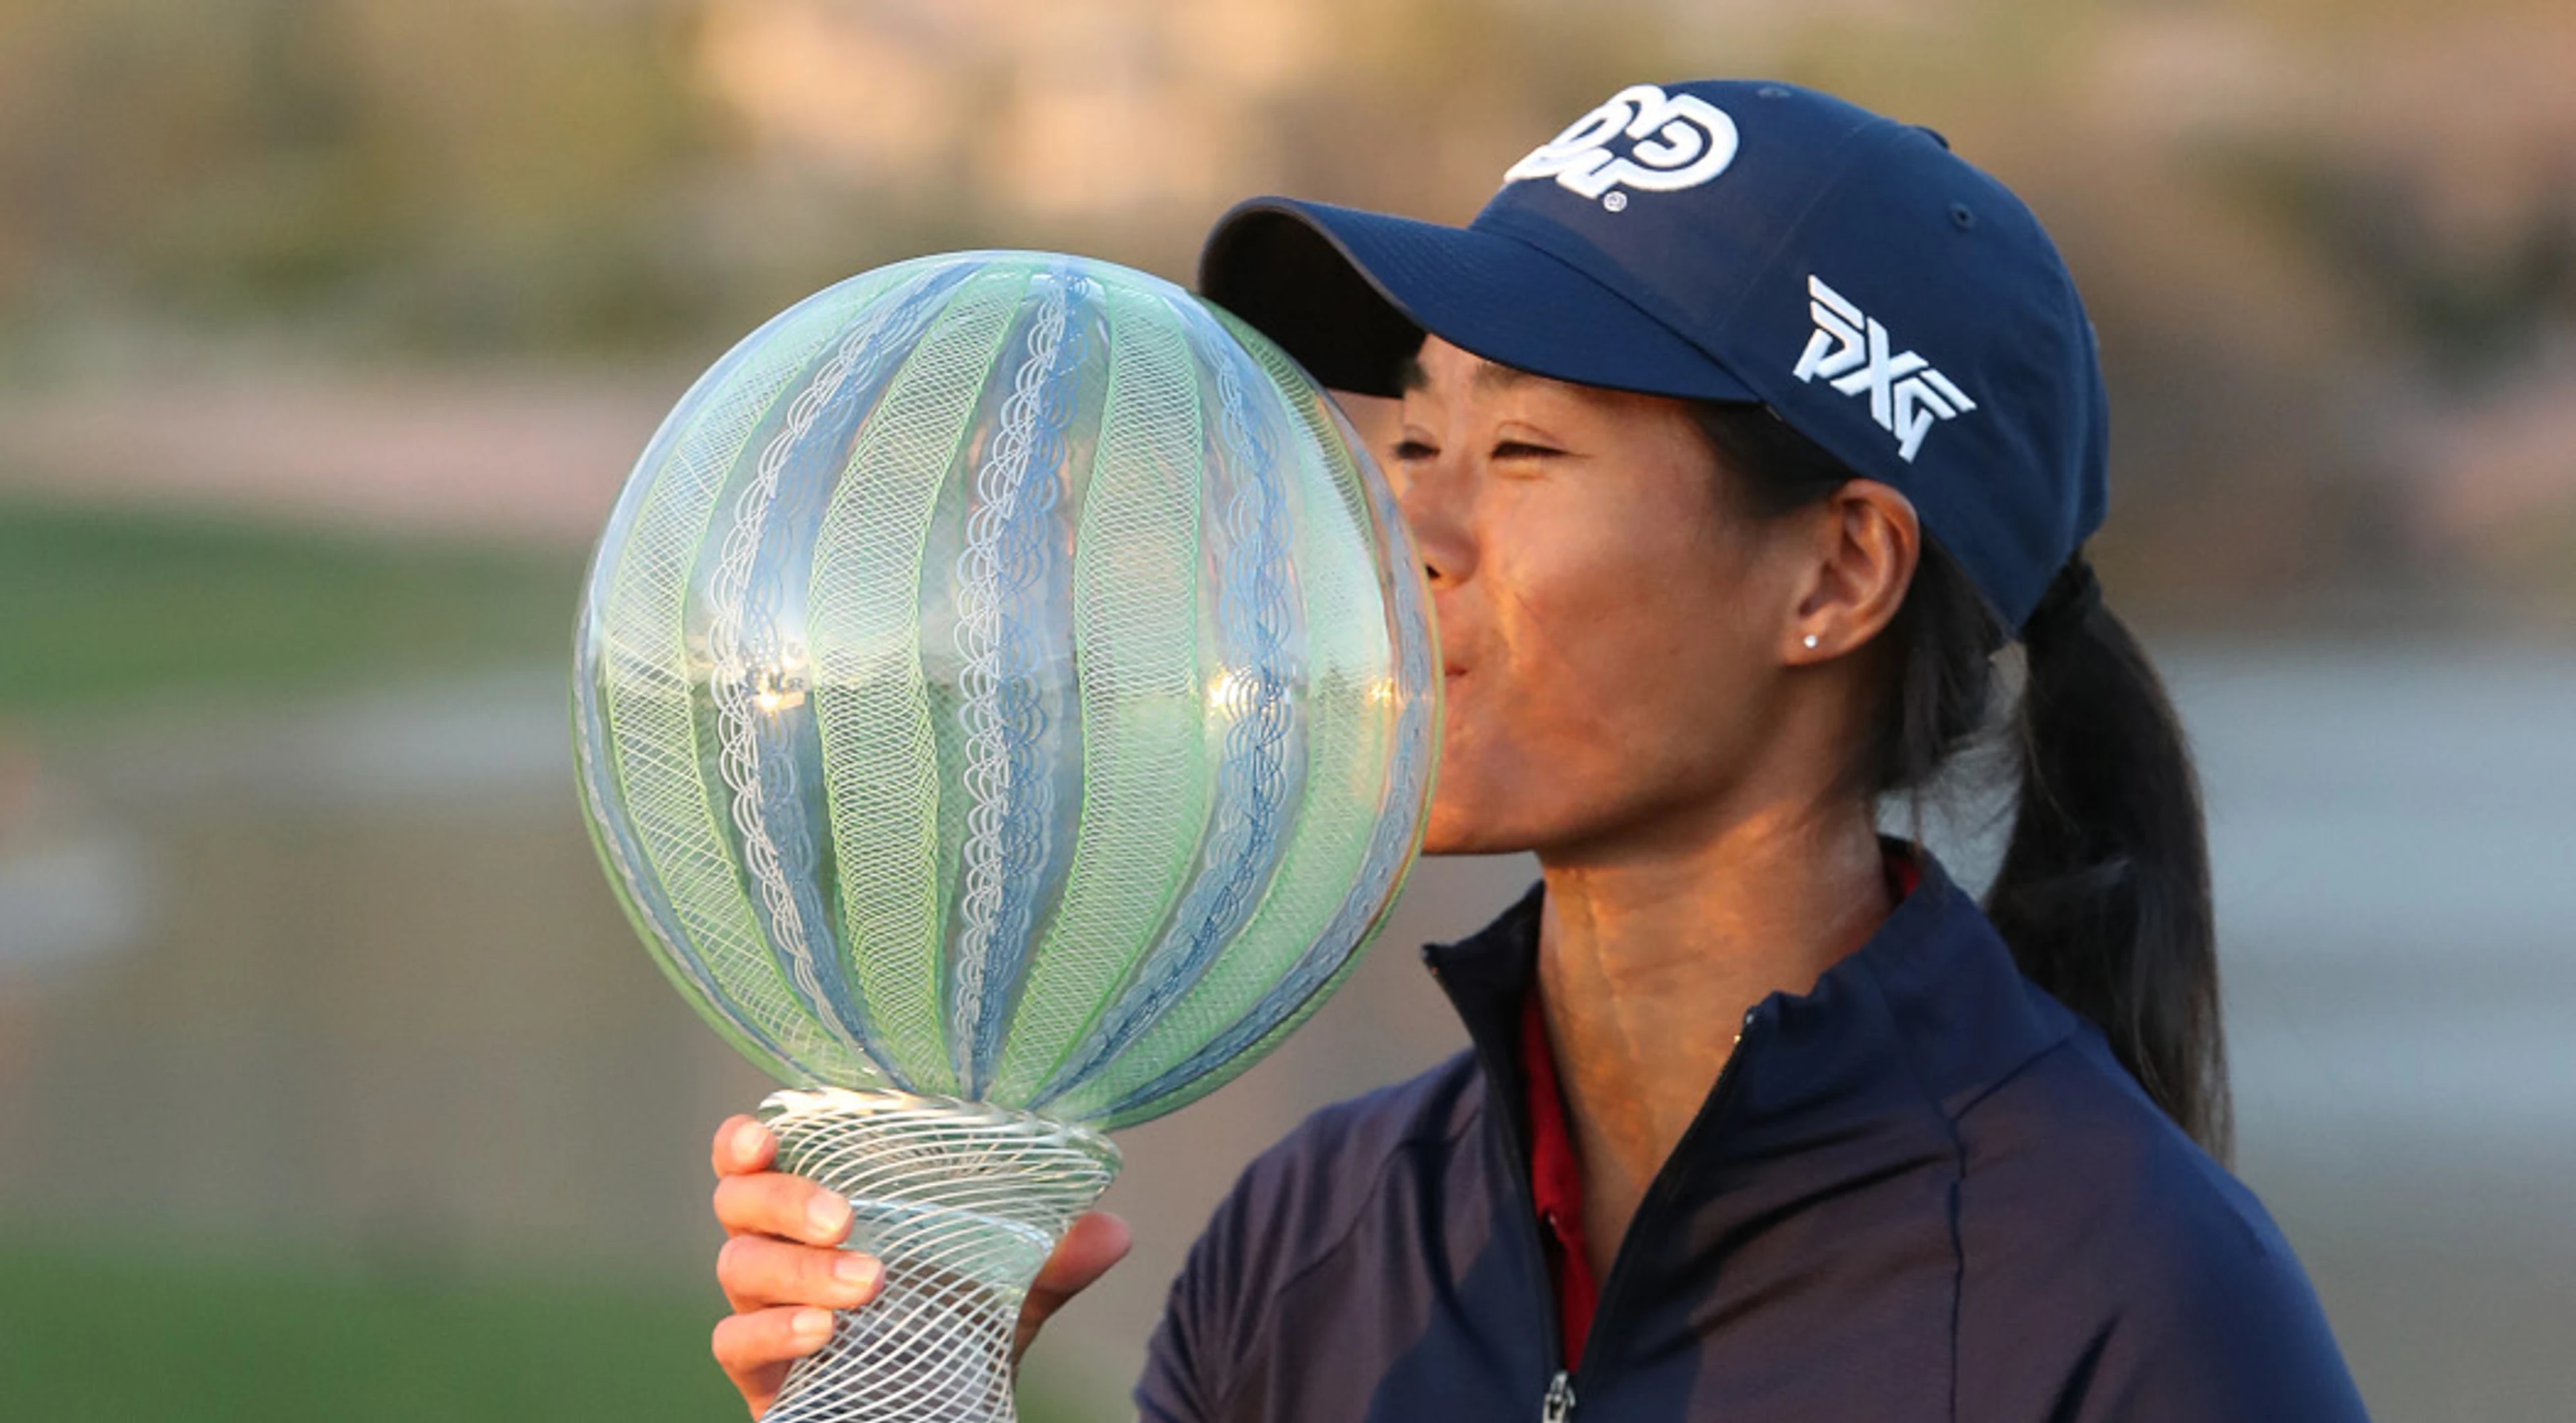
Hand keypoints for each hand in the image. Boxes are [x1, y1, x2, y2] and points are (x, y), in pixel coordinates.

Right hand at [707, 1115, 1131, 1417]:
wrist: (937, 1414)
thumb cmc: (951, 1328)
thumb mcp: (1007, 1292)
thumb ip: (1051, 1260)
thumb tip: (1113, 1229)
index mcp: (817, 1207)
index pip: (754, 1157)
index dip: (746, 1140)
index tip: (766, 1135)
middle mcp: (776, 1249)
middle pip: (738, 1204)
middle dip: (783, 1201)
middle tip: (845, 1216)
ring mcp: (760, 1310)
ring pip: (739, 1267)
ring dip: (798, 1270)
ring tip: (865, 1282)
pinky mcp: (759, 1372)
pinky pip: (734, 1342)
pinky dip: (775, 1331)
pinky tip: (823, 1333)